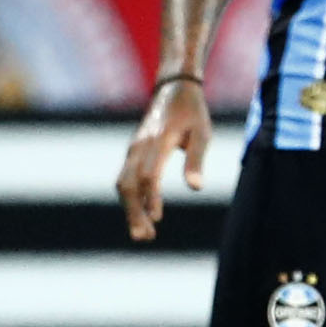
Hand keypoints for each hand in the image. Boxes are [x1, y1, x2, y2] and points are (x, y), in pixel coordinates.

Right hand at [119, 76, 210, 239]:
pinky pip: (125, 179)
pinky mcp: (132, 153)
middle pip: (128, 182)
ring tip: (144, 234)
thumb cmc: (192, 113)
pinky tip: (142, 215)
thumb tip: (196, 188)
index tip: (157, 218)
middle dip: (134, 211)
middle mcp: (140, 145)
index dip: (150, 196)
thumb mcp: (202, 133)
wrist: (173, 89)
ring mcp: (133, 149)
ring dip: (131, 209)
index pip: (149, 173)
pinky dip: (130, 199)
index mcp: (158, 139)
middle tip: (145, 237)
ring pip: (123, 183)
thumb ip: (197, 160)